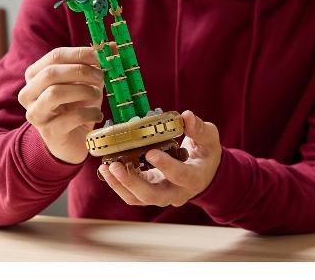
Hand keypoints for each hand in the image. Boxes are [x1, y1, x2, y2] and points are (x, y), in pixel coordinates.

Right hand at [18, 47, 104, 163]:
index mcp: (35, 75)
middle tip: (102, 76)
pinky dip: (89, 113)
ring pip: (54, 93)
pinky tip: (98, 115)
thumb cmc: (77, 105)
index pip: (55, 56)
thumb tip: (114, 47)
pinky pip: (70, 118)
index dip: (81, 53)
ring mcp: (36, 113)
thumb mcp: (87, 81)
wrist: (72, 139)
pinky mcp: (49, 132)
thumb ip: (97, 63)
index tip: (103, 56)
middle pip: (51, 73)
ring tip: (97, 95)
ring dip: (83, 91)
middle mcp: (29, 93)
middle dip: (81, 71)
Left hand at [99, 110, 221, 206]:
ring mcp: (162, 196)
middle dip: (132, 182)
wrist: (205, 171)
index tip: (150, 152)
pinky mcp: (150, 194)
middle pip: (153, 196)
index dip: (166, 166)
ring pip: (138, 199)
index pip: (180, 175)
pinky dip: (118, 184)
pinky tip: (107, 168)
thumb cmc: (206, 152)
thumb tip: (186, 116)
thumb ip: (199, 128)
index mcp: (195, 178)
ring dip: (120, 184)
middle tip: (116, 165)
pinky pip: (132, 196)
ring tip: (106, 166)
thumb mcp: (209, 138)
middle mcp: (177, 193)